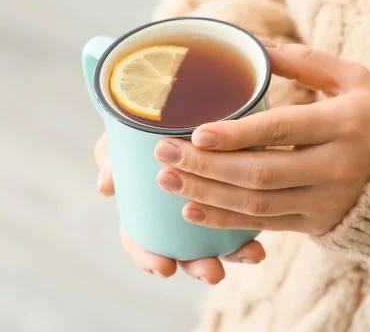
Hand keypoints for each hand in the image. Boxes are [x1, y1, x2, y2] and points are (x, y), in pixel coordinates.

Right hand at [94, 134, 265, 283]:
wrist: (180, 97)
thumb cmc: (145, 124)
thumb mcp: (124, 136)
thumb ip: (112, 157)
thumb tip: (106, 186)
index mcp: (146, 207)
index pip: (142, 240)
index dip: (149, 257)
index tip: (163, 268)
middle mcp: (177, 214)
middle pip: (185, 251)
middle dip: (200, 266)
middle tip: (213, 273)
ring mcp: (208, 205)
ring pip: (219, 241)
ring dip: (235, 255)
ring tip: (253, 255)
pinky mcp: (235, 191)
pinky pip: (245, 217)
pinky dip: (252, 231)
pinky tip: (263, 240)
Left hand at [155, 40, 369, 234]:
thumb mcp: (354, 78)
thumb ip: (305, 60)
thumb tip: (252, 43)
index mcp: (347, 123)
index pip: (283, 130)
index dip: (236, 134)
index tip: (194, 133)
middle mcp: (338, 167)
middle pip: (261, 173)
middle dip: (206, 167)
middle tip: (163, 154)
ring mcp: (327, 200)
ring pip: (257, 205)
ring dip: (207, 194)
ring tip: (167, 181)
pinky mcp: (317, 223)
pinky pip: (266, 226)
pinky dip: (226, 221)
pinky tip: (192, 211)